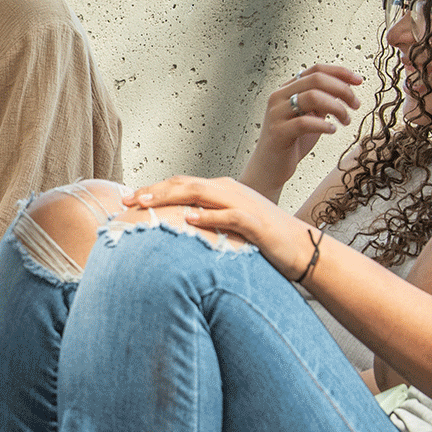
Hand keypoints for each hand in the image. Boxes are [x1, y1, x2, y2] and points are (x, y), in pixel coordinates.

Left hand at [125, 176, 317, 276]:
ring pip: (201, 192)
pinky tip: (188, 219)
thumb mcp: (229, 227)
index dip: (154, 189)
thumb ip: (205, 223)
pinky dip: (207, 216)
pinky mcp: (255, 222)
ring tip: (146, 204)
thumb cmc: (264, 240)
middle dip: (153, 190)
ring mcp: (242, 203)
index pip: (181, 184)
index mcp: (221, 190)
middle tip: (127, 200)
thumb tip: (176, 229)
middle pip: (185, 184)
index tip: (128, 199)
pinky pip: (229, 215)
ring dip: (171, 196)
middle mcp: (229, 191)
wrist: (304, 247)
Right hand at [241, 65, 363, 198]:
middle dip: (342, 90)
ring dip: (337, 108)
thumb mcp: (310, 116)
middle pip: (316, 80)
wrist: (270, 168)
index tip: (358, 81)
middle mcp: (279, 97)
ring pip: (312, 97)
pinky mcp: (278, 132)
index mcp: (287, 89)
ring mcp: (277, 113)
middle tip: (355, 105)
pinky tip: (331, 130)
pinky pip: (305, 122)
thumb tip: (345, 89)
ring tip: (345, 121)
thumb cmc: (291, 142)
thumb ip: (322, 101)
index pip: (315, 70)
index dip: (340, 72)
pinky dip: (324, 125)